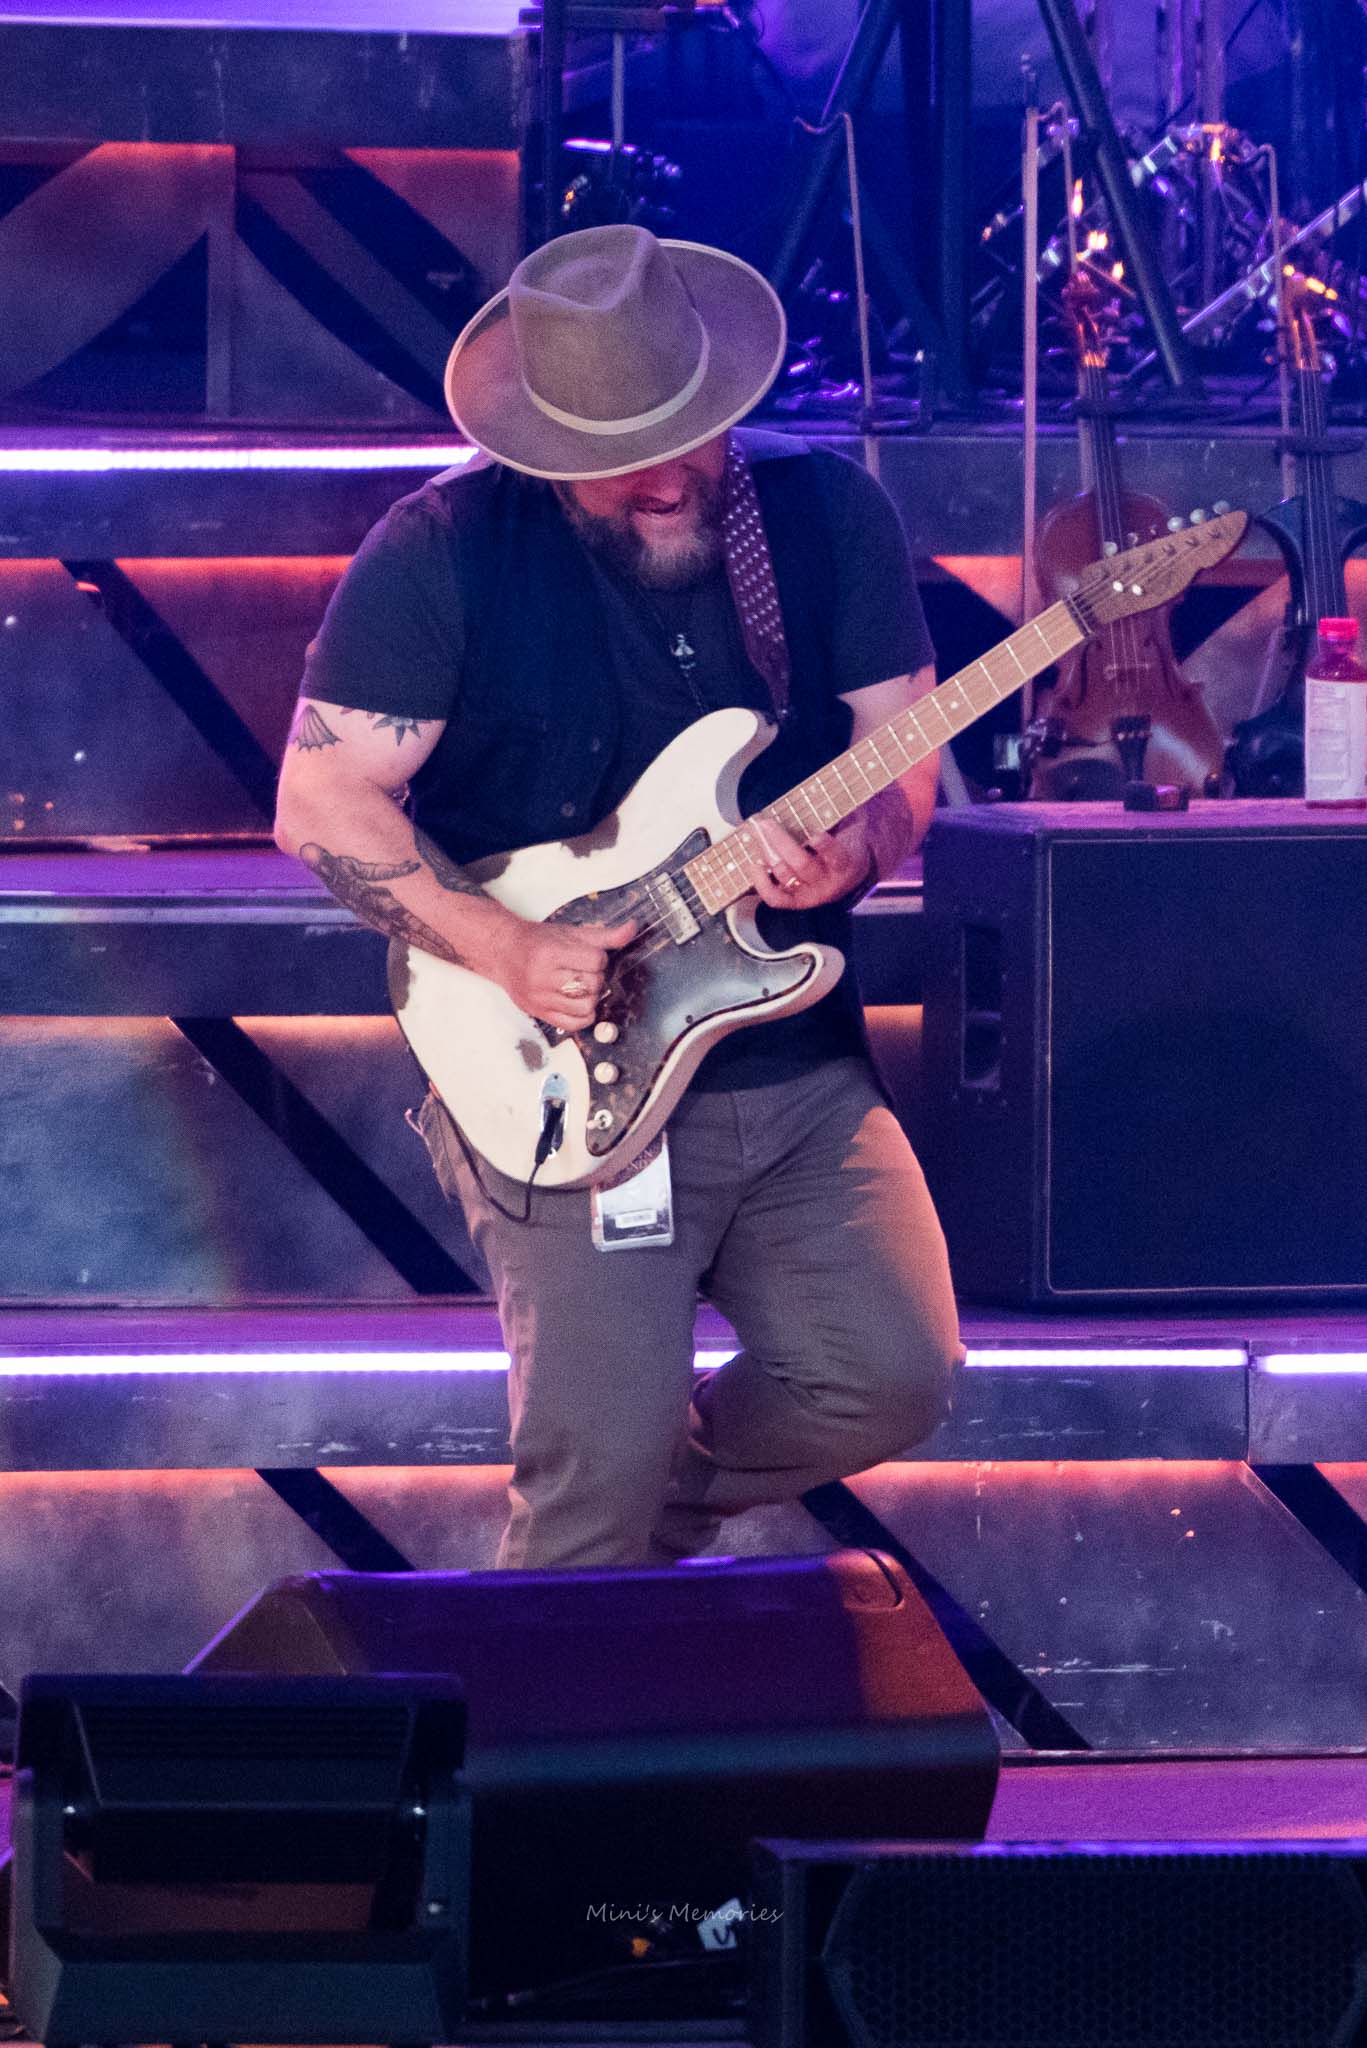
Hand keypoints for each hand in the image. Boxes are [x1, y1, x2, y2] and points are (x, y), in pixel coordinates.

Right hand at [489, 913, 637, 1032]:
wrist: (504, 952)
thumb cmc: (537, 941)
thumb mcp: (571, 933)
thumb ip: (605, 935)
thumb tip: (632, 929)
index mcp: (551, 952)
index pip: (595, 960)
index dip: (599, 958)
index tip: (589, 956)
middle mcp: (543, 976)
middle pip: (592, 984)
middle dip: (595, 977)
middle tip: (584, 971)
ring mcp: (540, 998)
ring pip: (585, 1006)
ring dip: (591, 997)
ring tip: (581, 987)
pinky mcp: (539, 1013)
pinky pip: (573, 1024)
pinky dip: (584, 1016)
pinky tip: (580, 1004)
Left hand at [746, 815, 874, 910]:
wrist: (850, 876)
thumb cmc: (844, 845)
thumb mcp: (850, 827)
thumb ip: (838, 812)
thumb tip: (817, 791)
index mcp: (847, 863)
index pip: (835, 855)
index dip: (823, 846)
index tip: (814, 834)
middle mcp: (830, 884)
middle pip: (803, 865)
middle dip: (781, 842)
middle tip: (765, 823)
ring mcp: (812, 895)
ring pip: (786, 876)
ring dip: (767, 853)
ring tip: (756, 832)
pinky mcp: (795, 902)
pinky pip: (776, 898)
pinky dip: (761, 882)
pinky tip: (754, 864)